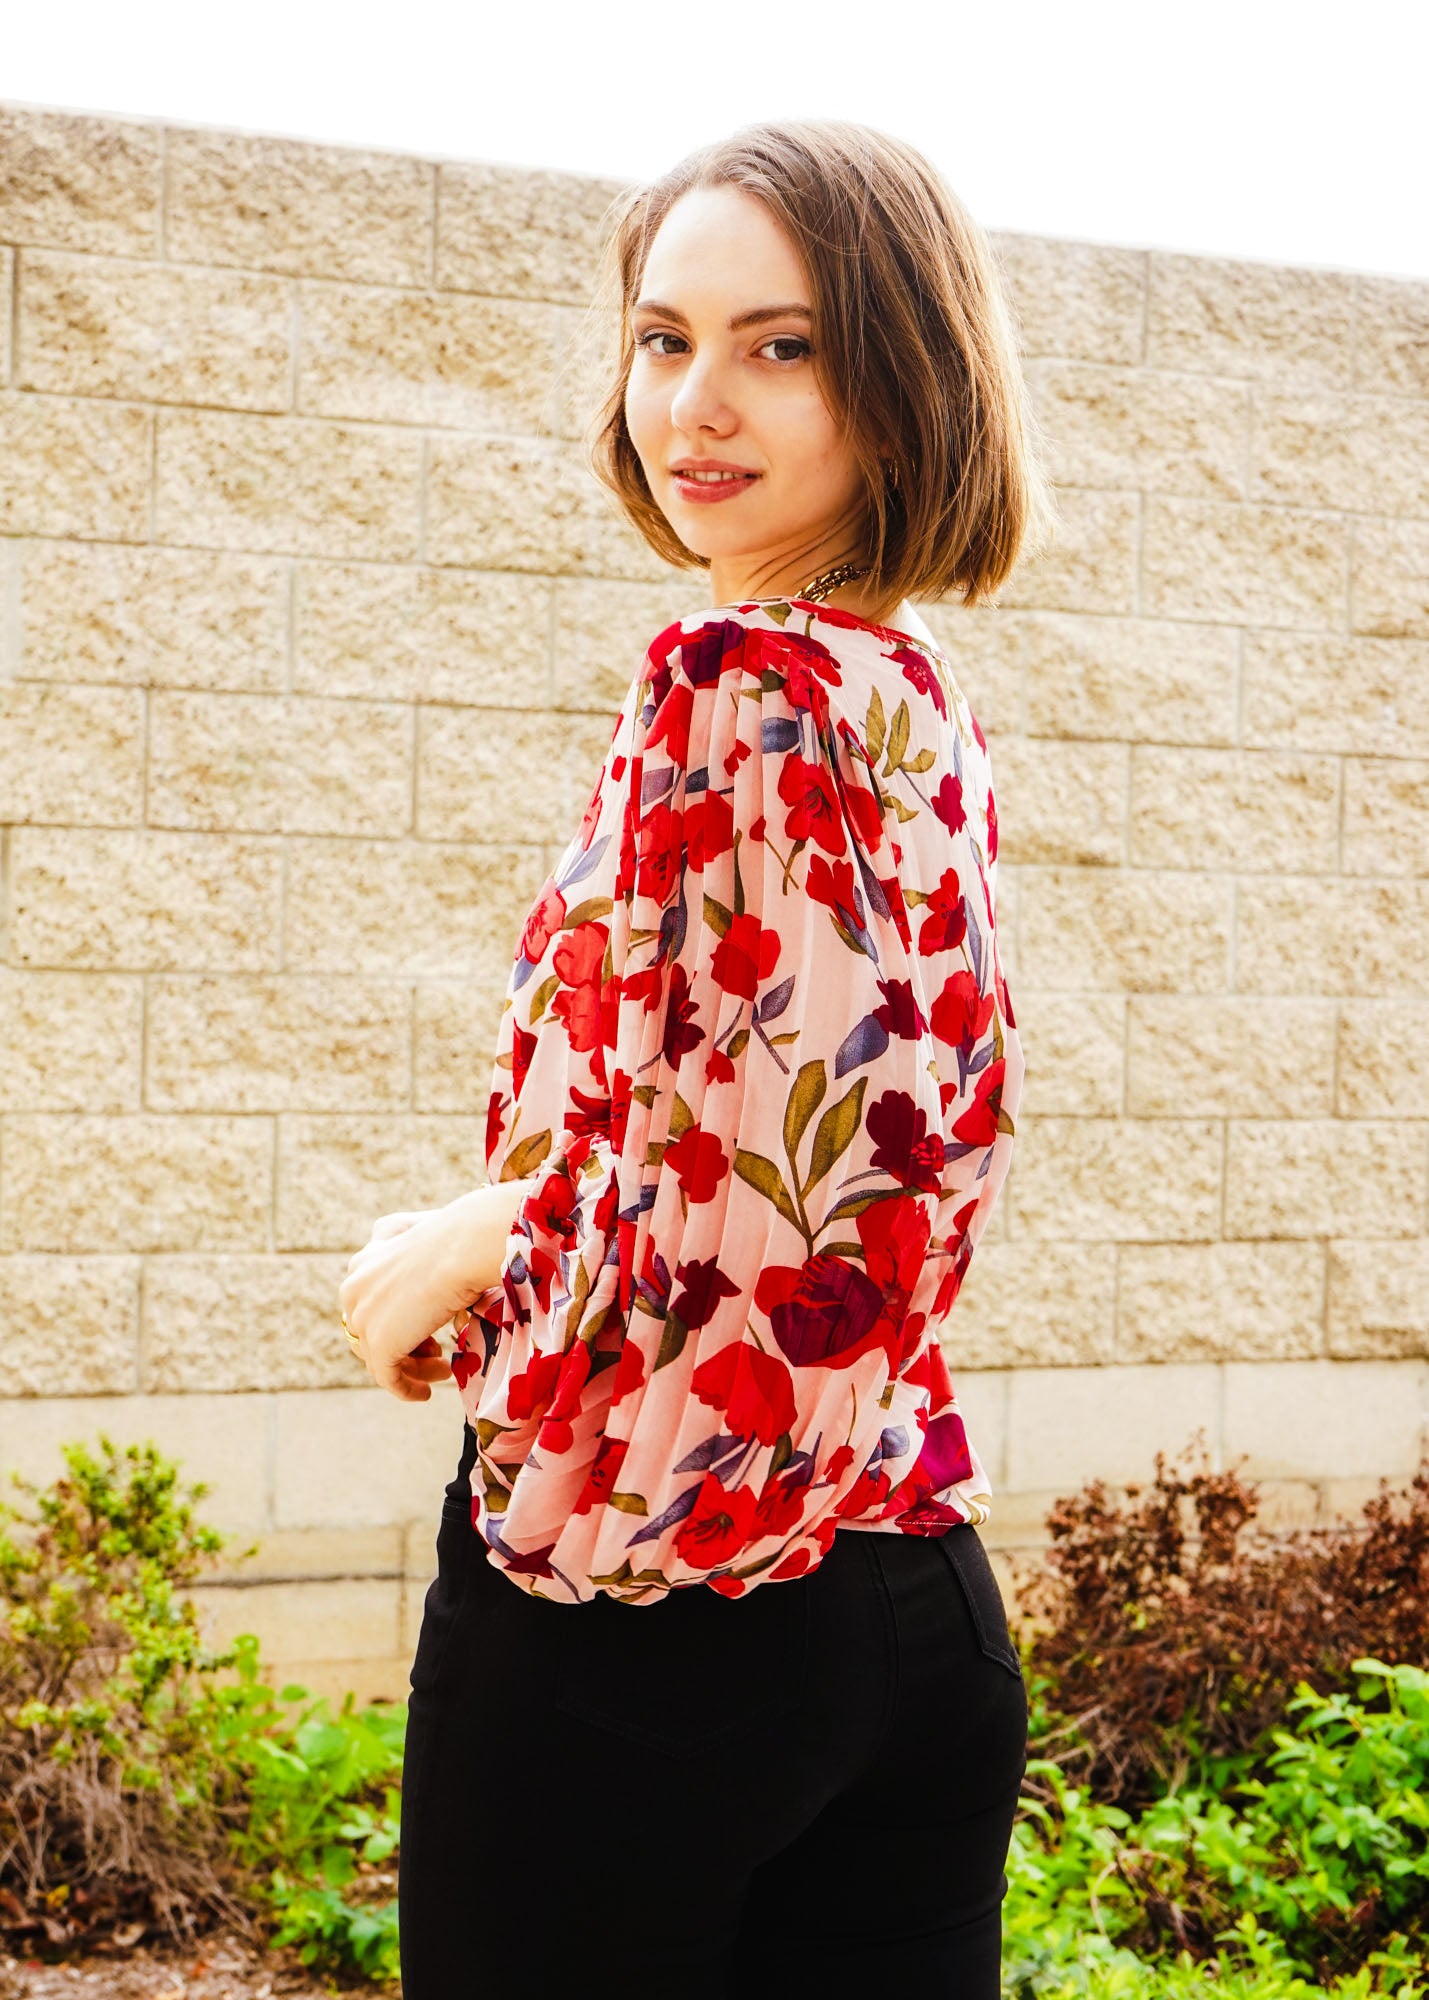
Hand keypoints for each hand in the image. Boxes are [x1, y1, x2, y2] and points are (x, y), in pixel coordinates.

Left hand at [338, 1202, 481, 1402]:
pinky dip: (406, 1389)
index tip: (427, 1333)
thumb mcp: (426, 1237)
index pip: (370, 1304)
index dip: (399, 1321)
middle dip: (404, 1346)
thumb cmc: (458, 1237)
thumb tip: (427, 1276)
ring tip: (443, 1372)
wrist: (461, 1247)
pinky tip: (426, 1395)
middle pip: (371, 1332)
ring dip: (411, 1369)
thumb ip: (412, 1259)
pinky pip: (387, 1378)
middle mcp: (354, 1287)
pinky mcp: (378, 1343)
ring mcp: (363, 1317)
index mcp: (363, 1261)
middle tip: (436, 1354)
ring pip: (380, 1356)